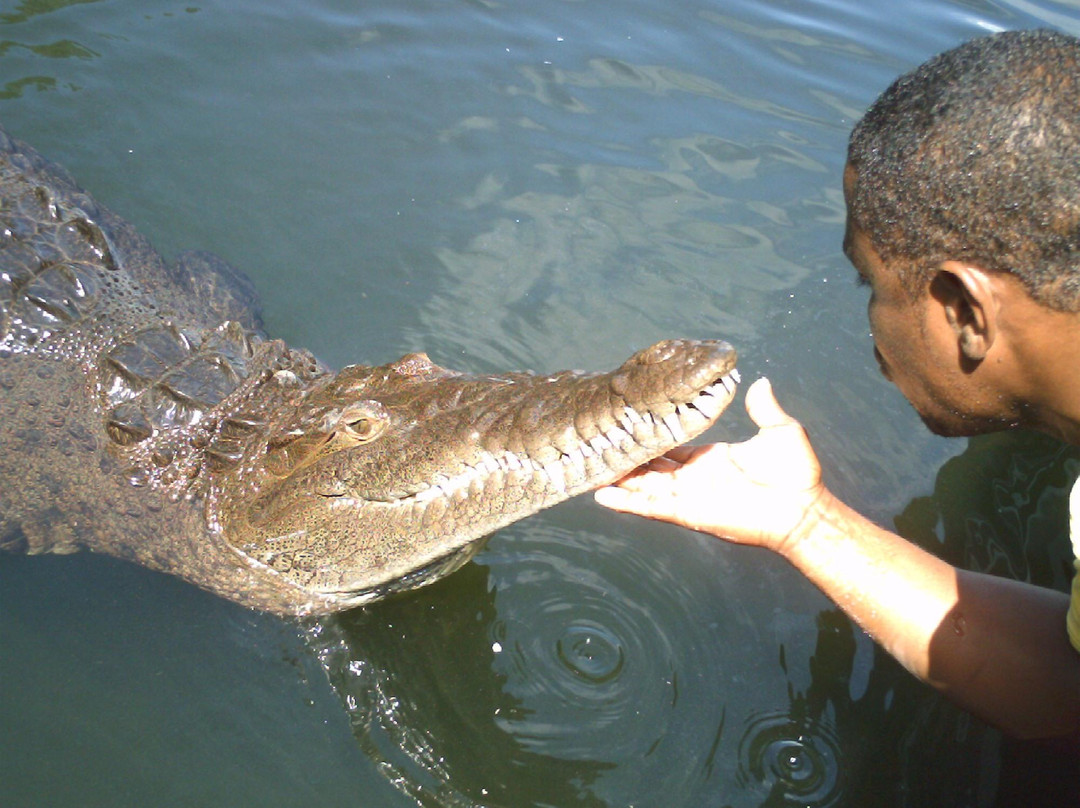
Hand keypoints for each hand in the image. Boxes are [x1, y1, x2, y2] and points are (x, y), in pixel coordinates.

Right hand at [594, 377, 826, 553]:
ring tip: (588, 466)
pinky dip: (626, 501)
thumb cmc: (796, 474)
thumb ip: (763, 408)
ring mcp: (689, 495)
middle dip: (625, 455)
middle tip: (597, 440)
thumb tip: (759, 381)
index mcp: (709, 457)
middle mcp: (694, 476)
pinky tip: (601, 494)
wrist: (802, 510)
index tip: (627, 422)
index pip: (670, 445)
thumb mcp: (780, 430)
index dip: (648, 435)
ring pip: (643, 484)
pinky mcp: (688, 512)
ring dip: (619, 477)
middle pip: (649, 465)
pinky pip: (650, 506)